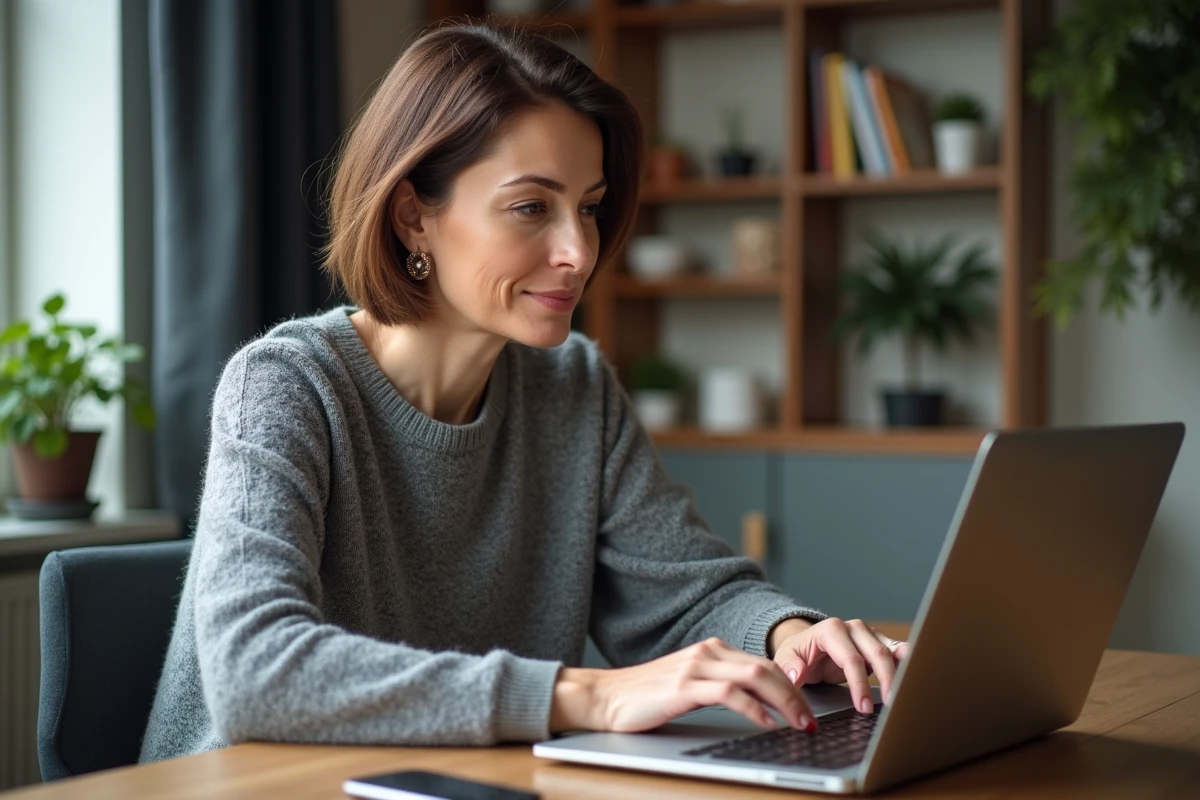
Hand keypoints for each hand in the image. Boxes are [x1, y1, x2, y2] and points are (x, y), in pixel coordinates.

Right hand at [550, 638, 817, 734]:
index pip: (764, 664)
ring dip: (785, 702)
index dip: (791, 687)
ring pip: (755, 677)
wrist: (604, 697)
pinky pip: (730, 694)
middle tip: (812, 721)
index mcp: (712, 650)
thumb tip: (760, 706)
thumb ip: (720, 687)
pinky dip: (755, 709)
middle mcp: (708, 652)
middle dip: (796, 695)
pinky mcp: (684, 686)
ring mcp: (696, 667)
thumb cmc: (645, 697)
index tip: (807, 710)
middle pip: (767, 668)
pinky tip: (766, 724)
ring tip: (800, 724)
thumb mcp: (690, 687)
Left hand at [771, 618, 908, 714]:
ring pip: (893, 652)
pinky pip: (899, 652)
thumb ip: (790, 666)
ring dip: (902, 673)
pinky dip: (909, 664)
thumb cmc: (800, 653)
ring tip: (909, 693)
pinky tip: (917, 678)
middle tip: (890, 707)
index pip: (851, 659)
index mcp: (832, 630)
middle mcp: (854, 628)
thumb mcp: (787, 658)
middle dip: (887, 681)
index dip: (859, 684)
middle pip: (878, 654)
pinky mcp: (881, 644)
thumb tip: (796, 675)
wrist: (808, 646)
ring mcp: (870, 635)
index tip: (863, 707)